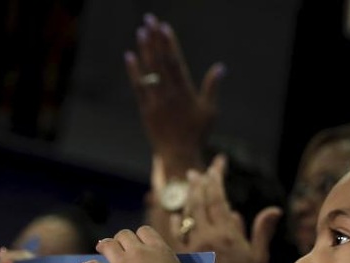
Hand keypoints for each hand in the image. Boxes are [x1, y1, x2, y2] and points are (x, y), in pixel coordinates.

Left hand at [81, 226, 195, 262]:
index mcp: (159, 250)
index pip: (145, 231)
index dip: (139, 236)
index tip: (138, 242)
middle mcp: (139, 252)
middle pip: (124, 235)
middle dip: (121, 240)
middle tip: (120, 247)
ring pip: (108, 245)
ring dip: (104, 245)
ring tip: (101, 248)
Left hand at [125, 13, 223, 183]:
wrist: (179, 155)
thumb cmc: (198, 134)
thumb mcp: (210, 111)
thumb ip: (212, 87)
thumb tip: (220, 67)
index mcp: (186, 93)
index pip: (176, 62)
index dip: (169, 44)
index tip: (165, 27)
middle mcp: (169, 95)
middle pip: (160, 62)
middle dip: (155, 40)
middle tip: (150, 20)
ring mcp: (156, 102)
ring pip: (149, 72)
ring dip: (145, 50)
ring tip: (142, 31)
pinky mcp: (145, 110)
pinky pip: (138, 87)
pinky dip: (134, 71)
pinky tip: (130, 56)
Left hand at [155, 155, 284, 262]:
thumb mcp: (260, 258)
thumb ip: (263, 230)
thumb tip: (273, 209)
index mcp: (226, 234)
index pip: (218, 198)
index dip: (216, 179)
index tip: (215, 166)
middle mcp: (207, 237)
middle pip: (199, 202)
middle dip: (198, 184)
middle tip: (196, 172)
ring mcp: (193, 247)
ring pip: (187, 215)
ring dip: (187, 198)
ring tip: (188, 185)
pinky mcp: (185, 258)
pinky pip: (177, 234)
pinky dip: (177, 221)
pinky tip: (177, 215)